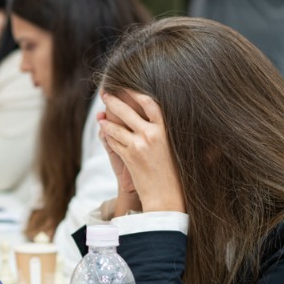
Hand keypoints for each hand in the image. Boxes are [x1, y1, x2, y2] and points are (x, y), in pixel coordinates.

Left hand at [98, 91, 184, 214]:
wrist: (166, 196)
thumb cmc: (178, 172)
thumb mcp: (179, 148)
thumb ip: (173, 131)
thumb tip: (183, 115)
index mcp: (167, 129)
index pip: (149, 103)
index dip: (136, 93)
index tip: (127, 87)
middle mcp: (152, 134)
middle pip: (127, 111)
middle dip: (113, 102)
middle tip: (105, 95)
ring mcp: (138, 145)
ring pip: (115, 127)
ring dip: (106, 121)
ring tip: (101, 116)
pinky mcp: (128, 156)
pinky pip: (113, 141)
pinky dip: (107, 136)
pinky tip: (104, 132)